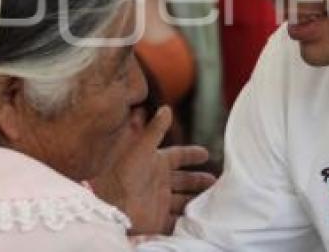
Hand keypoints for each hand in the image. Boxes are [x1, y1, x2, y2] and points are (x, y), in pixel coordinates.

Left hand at [90, 106, 215, 234]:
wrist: (112, 206)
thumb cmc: (124, 174)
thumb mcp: (141, 148)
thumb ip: (155, 129)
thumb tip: (166, 108)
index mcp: (155, 162)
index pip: (178, 156)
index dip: (191, 155)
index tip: (206, 154)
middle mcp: (157, 181)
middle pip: (183, 180)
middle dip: (198, 180)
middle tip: (216, 182)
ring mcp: (158, 201)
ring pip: (183, 200)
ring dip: (196, 200)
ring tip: (214, 201)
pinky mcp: (158, 220)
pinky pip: (177, 220)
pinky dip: (187, 220)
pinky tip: (199, 219)